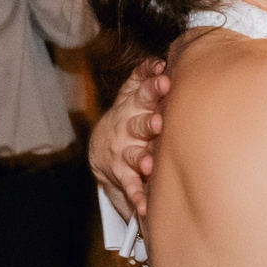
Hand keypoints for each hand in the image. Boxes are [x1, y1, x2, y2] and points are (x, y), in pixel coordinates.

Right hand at [89, 59, 168, 220]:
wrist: (102, 150)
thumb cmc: (127, 116)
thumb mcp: (130, 94)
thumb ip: (143, 77)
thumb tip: (159, 60)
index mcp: (131, 106)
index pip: (141, 92)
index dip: (152, 86)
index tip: (165, 81)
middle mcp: (126, 128)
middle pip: (137, 123)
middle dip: (147, 123)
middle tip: (158, 123)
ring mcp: (123, 152)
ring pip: (132, 155)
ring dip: (140, 160)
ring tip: (148, 165)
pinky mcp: (122, 175)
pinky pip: (130, 186)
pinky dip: (137, 196)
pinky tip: (145, 205)